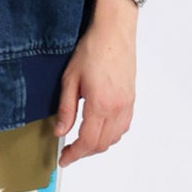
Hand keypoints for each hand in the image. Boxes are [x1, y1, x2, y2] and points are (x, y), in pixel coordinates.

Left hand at [53, 0, 136, 166]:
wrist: (114, 32)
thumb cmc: (92, 49)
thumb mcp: (70, 79)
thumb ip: (65, 109)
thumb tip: (60, 130)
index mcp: (101, 104)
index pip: (88, 141)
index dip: (75, 154)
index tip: (65, 159)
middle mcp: (118, 107)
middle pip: (102, 144)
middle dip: (85, 152)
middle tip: (70, 152)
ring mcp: (127, 104)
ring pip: (115, 137)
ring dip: (98, 144)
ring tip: (82, 141)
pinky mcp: (131, 99)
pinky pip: (123, 126)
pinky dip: (111, 134)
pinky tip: (99, 129)